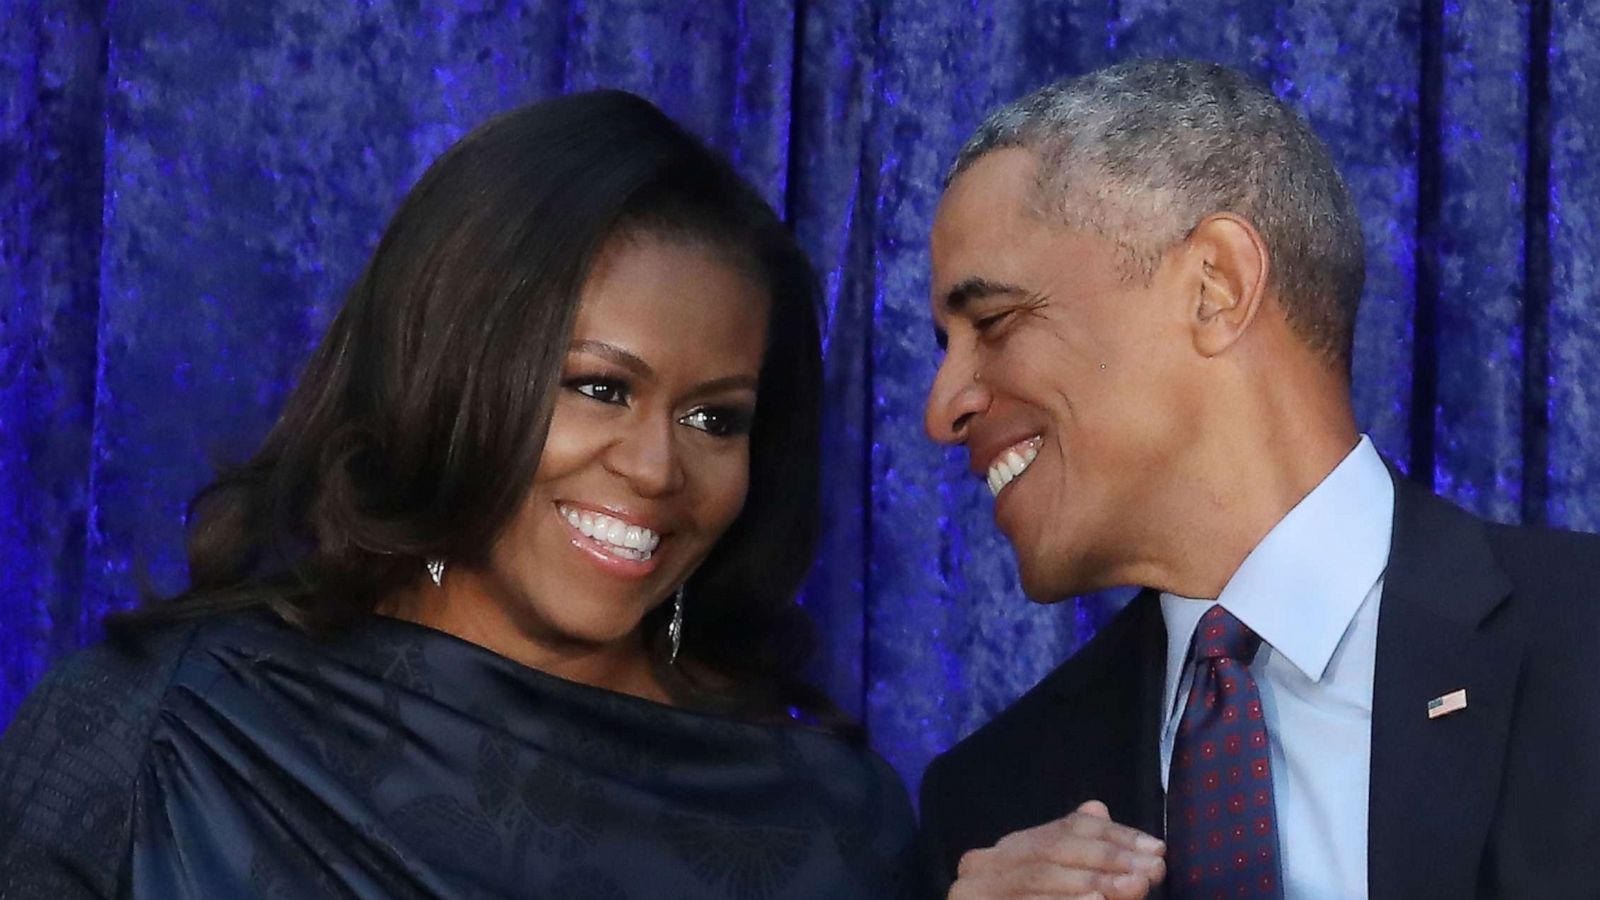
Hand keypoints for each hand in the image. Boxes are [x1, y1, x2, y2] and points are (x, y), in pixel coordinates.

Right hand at [947, 800, 1165, 898]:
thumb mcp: (1065, 883)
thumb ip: (1081, 851)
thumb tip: (1098, 808)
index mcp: (1006, 850)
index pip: (1066, 828)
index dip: (1116, 835)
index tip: (1157, 848)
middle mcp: (982, 864)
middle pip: (1054, 849)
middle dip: (1109, 858)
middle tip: (1152, 870)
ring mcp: (974, 890)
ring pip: (1041, 875)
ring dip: (1093, 880)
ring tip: (1133, 886)